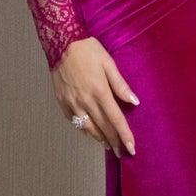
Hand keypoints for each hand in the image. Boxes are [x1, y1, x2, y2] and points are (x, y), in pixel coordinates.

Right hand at [52, 36, 138, 157]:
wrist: (61, 43)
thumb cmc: (88, 50)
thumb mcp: (108, 63)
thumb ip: (120, 85)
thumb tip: (134, 102)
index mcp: (100, 91)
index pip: (116, 119)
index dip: (124, 135)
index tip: (131, 148)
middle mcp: (86, 101)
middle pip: (103, 127)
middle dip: (114, 141)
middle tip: (122, 152)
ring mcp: (72, 103)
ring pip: (88, 128)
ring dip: (99, 139)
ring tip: (108, 146)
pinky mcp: (62, 101)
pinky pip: (74, 121)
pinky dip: (84, 129)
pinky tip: (90, 132)